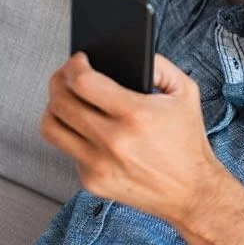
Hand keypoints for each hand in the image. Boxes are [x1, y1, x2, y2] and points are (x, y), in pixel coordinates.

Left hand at [41, 52, 223, 222]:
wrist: (192, 191)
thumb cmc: (188, 140)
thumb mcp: (186, 93)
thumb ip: (160, 65)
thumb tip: (131, 53)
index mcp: (138, 115)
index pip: (84, 82)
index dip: (75, 66)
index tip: (78, 60)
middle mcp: (114, 141)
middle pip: (60, 102)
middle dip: (58, 81)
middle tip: (66, 75)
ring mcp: (99, 164)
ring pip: (52, 127)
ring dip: (54, 108)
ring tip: (66, 100)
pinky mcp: (92, 182)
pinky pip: (68, 150)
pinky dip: (75, 136)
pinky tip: (88, 130)